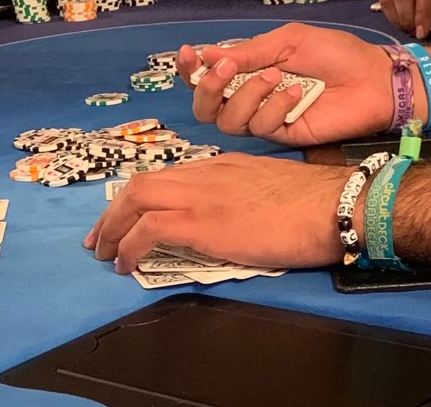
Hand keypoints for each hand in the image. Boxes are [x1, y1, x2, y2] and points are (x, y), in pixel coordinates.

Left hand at [84, 153, 351, 272]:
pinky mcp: (202, 220)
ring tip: (105, 253)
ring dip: (112, 227)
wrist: (331, 204)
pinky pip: (150, 228)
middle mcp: (204, 173)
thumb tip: (223, 218)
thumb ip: (239, 195)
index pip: (167, 176)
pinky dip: (130, 245)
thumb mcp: (266, 188)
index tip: (126, 219)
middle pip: (142, 182)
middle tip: (99, 239)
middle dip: (113, 211)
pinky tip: (126, 264)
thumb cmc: (311, 202)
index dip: (140, 198)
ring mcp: (201, 194)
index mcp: (221, 165)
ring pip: (137, 197)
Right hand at [175, 22, 394, 145]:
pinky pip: (261, 127)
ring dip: (246, 95)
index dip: (190, 69)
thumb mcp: (289, 41)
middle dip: (208, 88)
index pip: (206, 74)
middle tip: (227, 70)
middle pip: (205, 107)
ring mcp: (265, 118)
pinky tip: (297, 93)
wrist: (373, 79)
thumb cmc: (335, 53)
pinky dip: (274, 107)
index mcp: (248, 69)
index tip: (188, 54)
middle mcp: (250, 96)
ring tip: (275, 77)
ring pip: (228, 120)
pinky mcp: (283, 136)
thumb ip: (249, 52)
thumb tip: (207, 55)